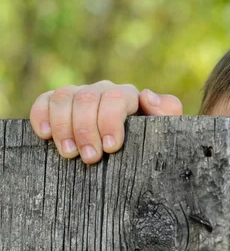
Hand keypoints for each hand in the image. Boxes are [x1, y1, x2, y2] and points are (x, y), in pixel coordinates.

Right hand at [30, 80, 182, 163]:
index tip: (111, 148)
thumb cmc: (153, 146)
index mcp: (129, 96)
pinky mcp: (60, 105)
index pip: (116, 98)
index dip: (110, 121)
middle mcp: (103, 91)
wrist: (137, 159)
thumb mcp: (167, 132)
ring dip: (64, 126)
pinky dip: (41, 115)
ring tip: (69, 154)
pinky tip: (45, 135)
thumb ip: (167, 113)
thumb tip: (146, 95)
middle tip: (90, 158)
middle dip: (86, 129)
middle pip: (87, 98)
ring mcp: (80, 96)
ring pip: (64, 97)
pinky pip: (45, 101)